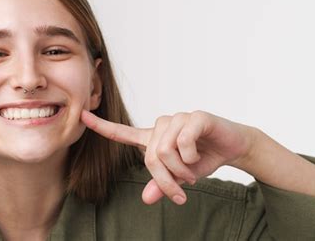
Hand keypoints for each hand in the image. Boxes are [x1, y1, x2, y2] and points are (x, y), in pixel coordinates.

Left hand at [81, 109, 254, 205]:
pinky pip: (183, 142)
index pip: (123, 132)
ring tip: (192, 170)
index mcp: (154, 138)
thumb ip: (162, 185)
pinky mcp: (195, 116)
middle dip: (166, 179)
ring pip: (165, 150)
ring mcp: (178, 119)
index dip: (101, 126)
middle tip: (181, 188)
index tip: (81, 116)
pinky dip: (191, 157)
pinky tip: (199, 155)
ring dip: (181, 169)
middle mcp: (162, 125)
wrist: (233, 147)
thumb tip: (146, 199)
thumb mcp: (180, 176)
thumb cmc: (203, 158)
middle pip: (151, 156)